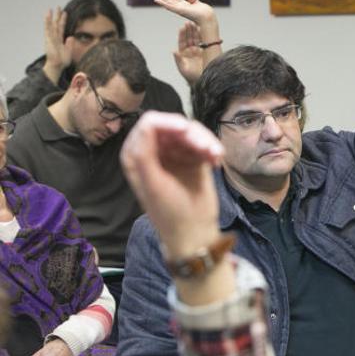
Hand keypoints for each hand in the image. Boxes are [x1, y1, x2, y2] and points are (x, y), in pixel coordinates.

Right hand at [43, 7, 73, 84]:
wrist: (58, 65)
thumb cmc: (62, 60)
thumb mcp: (69, 51)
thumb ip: (70, 44)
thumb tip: (71, 37)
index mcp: (59, 39)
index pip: (61, 28)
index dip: (63, 20)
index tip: (65, 12)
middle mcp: (54, 37)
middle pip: (56, 24)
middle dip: (57, 16)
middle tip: (58, 6)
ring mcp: (50, 38)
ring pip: (51, 25)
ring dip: (50, 17)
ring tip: (50, 9)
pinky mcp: (48, 39)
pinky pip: (48, 29)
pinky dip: (47, 22)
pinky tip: (47, 16)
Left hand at [120, 112, 222, 258]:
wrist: (194, 232)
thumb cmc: (169, 211)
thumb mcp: (153, 183)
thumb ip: (144, 153)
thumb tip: (149, 122)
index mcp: (137, 154)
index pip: (149, 124)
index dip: (168, 122)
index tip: (186, 131)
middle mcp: (155, 150)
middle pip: (173, 125)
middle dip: (192, 134)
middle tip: (208, 149)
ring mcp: (176, 154)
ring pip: (192, 132)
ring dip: (206, 141)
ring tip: (216, 156)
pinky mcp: (194, 158)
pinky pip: (204, 142)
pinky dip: (212, 148)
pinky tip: (217, 162)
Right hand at [152, 0, 217, 27]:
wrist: (207, 18)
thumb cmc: (205, 13)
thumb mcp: (198, 4)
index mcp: (185, 6)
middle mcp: (181, 8)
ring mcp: (179, 10)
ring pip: (167, 1)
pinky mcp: (179, 11)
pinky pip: (169, 7)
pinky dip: (163, 4)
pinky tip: (156, 0)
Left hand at [174, 22, 207, 85]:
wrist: (202, 81)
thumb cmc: (191, 76)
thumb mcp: (183, 68)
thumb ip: (178, 59)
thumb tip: (174, 51)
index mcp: (183, 53)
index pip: (182, 41)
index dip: (182, 34)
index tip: (182, 27)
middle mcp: (190, 50)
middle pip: (189, 38)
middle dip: (189, 30)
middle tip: (189, 22)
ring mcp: (197, 50)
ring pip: (196, 38)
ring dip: (196, 31)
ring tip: (196, 23)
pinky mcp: (205, 51)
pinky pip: (204, 42)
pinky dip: (203, 36)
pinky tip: (203, 30)